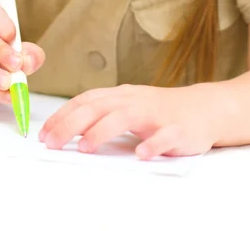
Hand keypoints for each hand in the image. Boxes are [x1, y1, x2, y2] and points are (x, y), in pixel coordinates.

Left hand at [39, 84, 220, 158]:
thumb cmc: (160, 111)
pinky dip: (152, 144)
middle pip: (99, 107)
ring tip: (85, 146)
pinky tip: (140, 154)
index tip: (45, 133)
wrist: (204, 108)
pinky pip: (164, 136)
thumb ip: (104, 115)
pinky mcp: (177, 129)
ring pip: (126, 117)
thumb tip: (68, 130)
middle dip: (72, 124)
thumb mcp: (129, 106)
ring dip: (103, 131)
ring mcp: (156, 114)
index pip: (86, 101)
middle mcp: (135, 101)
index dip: (64, 115)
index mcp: (121, 96)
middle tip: (53, 142)